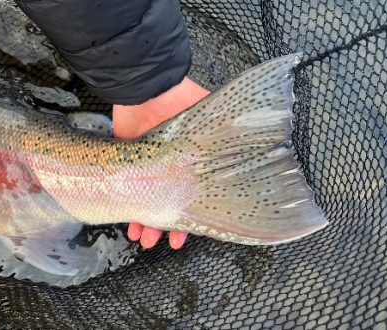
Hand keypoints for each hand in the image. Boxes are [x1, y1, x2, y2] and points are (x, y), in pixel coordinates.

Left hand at [113, 76, 209, 248]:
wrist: (144, 89)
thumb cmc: (179, 101)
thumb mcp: (210, 118)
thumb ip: (226, 135)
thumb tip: (262, 141)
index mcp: (191, 161)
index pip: (194, 195)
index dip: (194, 217)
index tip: (189, 235)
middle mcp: (169, 167)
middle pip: (168, 202)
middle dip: (166, 225)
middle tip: (163, 243)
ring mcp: (146, 166)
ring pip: (146, 202)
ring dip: (147, 223)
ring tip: (145, 240)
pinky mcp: (124, 162)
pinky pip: (125, 191)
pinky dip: (127, 208)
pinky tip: (130, 225)